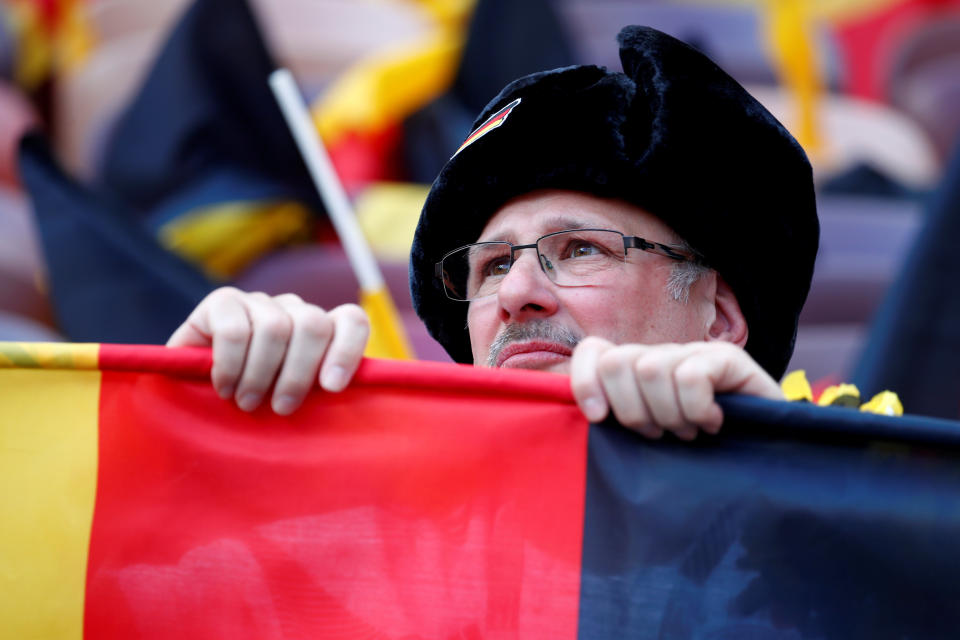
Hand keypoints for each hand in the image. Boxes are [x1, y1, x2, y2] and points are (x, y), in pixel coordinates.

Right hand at [167, 287, 369, 413]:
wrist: (191, 395)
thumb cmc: (253, 405)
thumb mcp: (290, 400)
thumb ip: (317, 394)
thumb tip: (343, 399)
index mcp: (320, 330)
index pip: (350, 321)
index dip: (347, 350)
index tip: (333, 387)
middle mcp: (293, 309)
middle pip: (313, 324)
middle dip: (298, 374)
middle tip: (282, 409)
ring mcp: (259, 302)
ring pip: (276, 327)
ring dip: (261, 374)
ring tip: (248, 403)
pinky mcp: (222, 302)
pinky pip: (235, 330)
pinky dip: (230, 365)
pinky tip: (224, 387)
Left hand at [569, 337, 782, 439]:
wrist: (767, 464)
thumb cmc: (698, 459)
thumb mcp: (647, 443)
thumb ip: (615, 424)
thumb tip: (587, 416)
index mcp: (636, 374)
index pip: (594, 351)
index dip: (586, 381)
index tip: (598, 419)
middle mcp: (661, 356)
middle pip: (618, 362)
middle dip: (633, 411)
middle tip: (659, 434)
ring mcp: (694, 353)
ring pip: (650, 369)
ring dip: (669, 414)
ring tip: (689, 432)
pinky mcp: (727, 359)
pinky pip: (691, 375)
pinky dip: (697, 409)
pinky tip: (713, 424)